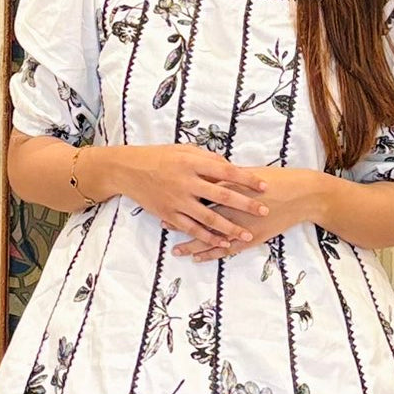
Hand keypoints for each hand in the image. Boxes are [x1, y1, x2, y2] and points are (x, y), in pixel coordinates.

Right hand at [116, 143, 270, 247]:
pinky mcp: (168, 214)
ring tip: (247, 235)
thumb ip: (207, 158)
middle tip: (264, 211)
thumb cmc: (159, 157)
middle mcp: (186, 182)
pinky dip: (207, 237)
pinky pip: (191, 229)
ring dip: (230, 228)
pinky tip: (222, 243)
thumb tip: (231, 167)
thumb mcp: (184, 150)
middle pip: (222, 195)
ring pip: (208, 217)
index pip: (226, 171)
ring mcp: (177, 200)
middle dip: (245, 205)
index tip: (264, 186)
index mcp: (192, 163)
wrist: (128, 170)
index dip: (247, 179)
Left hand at [172, 168, 324, 260]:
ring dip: (192, 244)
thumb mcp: (249, 175)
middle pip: (200, 216)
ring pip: (211, 237)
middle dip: (181, 221)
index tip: (165, 199)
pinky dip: (212, 254)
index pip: (199, 193)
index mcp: (230, 188)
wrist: (302, 195)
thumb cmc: (276, 180)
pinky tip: (198, 258)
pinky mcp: (251, 238)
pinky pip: (227, 249)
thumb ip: (227, 176)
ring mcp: (241, 226)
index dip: (182, 197)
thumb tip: (208, 173)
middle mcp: (232, 208)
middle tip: (162, 224)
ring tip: (176, 249)